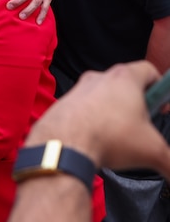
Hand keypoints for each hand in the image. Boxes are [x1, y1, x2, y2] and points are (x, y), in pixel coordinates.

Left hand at [27, 62, 169, 177]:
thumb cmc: (108, 137)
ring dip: (114, 113)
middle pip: (125, 85)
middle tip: (142, 126)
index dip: (161, 87)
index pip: (148, 70)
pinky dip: (93, 121)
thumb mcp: (153, 152)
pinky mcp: (63, 103)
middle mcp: (99, 78)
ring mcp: (78, 89)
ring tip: (119, 137)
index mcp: (124, 78)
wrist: (63, 146)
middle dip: (137, 105)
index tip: (162, 107)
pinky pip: (84, 108)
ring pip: (103, 97)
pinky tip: (98, 140)